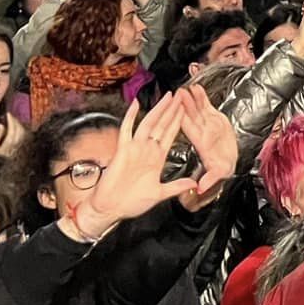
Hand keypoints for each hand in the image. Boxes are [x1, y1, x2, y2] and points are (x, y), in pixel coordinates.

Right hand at [71, 99, 200, 235]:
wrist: (110, 209)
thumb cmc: (131, 203)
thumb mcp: (159, 194)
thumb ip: (176, 187)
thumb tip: (193, 184)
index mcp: (157, 158)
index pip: (171, 134)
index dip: (179, 121)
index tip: (187, 108)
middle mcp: (147, 150)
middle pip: (162, 125)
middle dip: (172, 110)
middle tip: (181, 95)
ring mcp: (135, 149)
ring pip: (149, 124)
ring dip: (159, 110)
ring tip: (168, 96)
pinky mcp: (122, 151)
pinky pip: (126, 130)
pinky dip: (130, 117)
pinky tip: (136, 104)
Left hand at [179, 86, 240, 207]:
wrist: (231, 162)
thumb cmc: (222, 168)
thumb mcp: (218, 175)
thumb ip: (209, 179)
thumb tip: (200, 188)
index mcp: (200, 143)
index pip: (188, 129)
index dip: (182, 119)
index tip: (175, 109)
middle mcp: (202, 132)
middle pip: (190, 116)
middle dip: (184, 104)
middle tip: (178, 93)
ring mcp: (207, 123)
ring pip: (197, 108)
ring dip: (191, 98)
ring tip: (186, 87)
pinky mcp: (215, 118)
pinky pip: (206, 106)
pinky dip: (202, 97)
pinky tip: (197, 87)